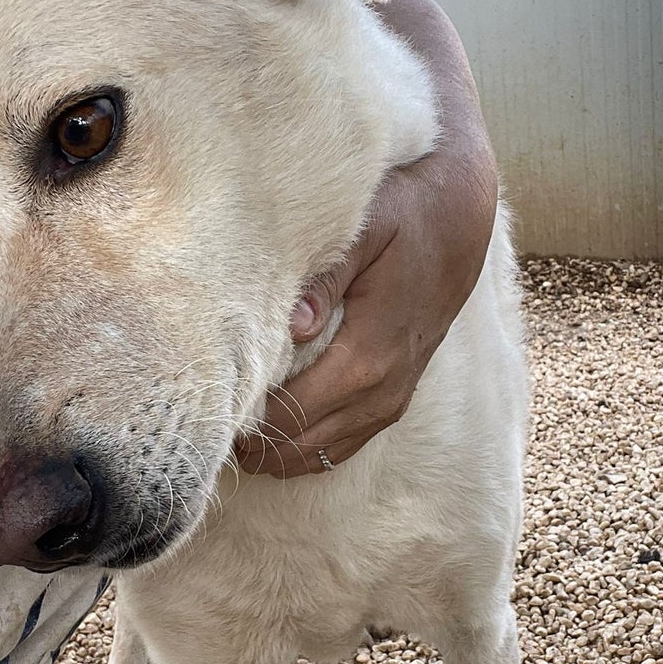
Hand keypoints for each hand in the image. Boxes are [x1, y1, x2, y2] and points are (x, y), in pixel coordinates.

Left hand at [236, 0, 496, 477]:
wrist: (462, 213)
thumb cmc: (406, 209)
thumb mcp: (368, 223)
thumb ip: (328, 275)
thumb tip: (292, 325)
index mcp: (372, 350)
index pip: (298, 410)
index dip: (249, 422)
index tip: (203, 415)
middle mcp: (385, 385)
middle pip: (308, 441)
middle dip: (256, 445)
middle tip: (200, 435)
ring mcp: (394, 393)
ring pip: (328, 449)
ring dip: (280, 454)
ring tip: (229, 444)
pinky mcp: (397, 391)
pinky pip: (350, 439)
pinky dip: (311, 448)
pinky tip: (274, 444)